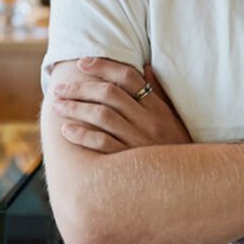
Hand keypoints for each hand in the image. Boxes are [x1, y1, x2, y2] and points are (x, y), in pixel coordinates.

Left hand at [51, 57, 191, 153]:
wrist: (186, 181)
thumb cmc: (175, 147)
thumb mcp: (172, 118)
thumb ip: (158, 93)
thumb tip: (145, 68)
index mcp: (157, 107)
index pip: (128, 77)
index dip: (104, 66)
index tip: (83, 62)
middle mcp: (148, 121)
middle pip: (110, 94)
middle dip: (81, 88)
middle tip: (60, 88)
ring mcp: (138, 140)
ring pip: (102, 116)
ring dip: (75, 108)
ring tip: (58, 105)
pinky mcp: (128, 161)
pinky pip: (101, 144)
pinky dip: (82, 135)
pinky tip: (66, 130)